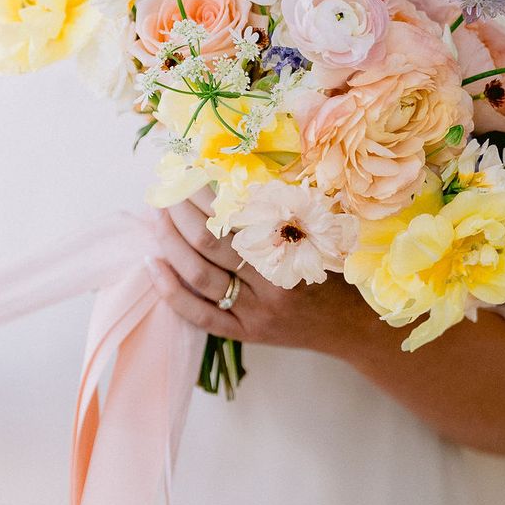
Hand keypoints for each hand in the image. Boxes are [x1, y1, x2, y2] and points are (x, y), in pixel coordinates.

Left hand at [145, 196, 369, 354]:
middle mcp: (272, 285)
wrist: (351, 326)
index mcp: (293, 251)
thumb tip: (232, 174)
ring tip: (157, 218)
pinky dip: (171, 290)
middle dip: (182, 213)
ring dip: (171, 243)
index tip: (191, 171)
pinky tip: (152, 265)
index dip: (208, 193)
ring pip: (200, 276)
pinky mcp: (244, 333)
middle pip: (212, 243)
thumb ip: (283, 211)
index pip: (238, 216)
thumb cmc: (335, 270)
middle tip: (166, 191)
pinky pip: (199, 315)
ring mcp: (255, 313)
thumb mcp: (319, 234)